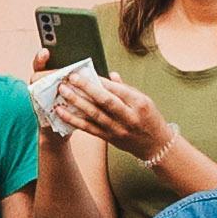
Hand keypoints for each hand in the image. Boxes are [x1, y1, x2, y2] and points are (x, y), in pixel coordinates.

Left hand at [39, 67, 159, 150]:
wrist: (155, 145)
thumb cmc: (149, 118)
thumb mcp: (144, 100)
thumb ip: (125, 88)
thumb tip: (110, 75)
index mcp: (139, 103)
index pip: (116, 89)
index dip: (99, 81)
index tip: (83, 72)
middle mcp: (128, 117)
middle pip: (104, 101)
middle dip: (86, 89)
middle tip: (70, 79)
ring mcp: (117, 129)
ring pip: (94, 115)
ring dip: (76, 103)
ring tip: (63, 92)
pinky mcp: (108, 138)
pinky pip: (88, 128)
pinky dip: (73, 120)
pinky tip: (61, 112)